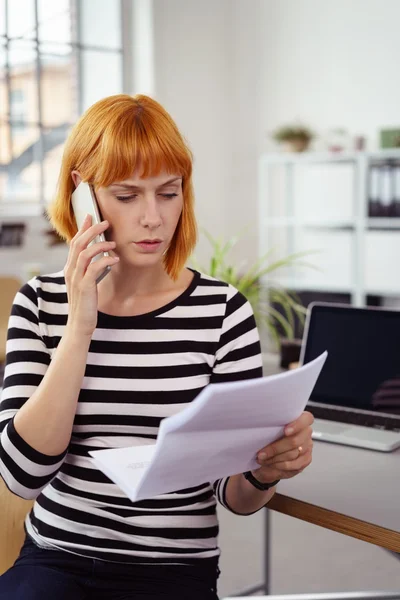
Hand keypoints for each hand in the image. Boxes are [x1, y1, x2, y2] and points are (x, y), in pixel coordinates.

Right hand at [64, 215, 118, 336]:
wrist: (80, 325)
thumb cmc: (85, 304)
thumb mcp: (86, 284)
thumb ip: (90, 270)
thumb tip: (102, 258)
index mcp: (70, 269)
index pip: (74, 243)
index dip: (82, 229)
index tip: (91, 217)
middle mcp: (70, 271)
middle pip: (78, 244)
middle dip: (91, 230)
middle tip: (105, 222)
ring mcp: (76, 279)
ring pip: (85, 253)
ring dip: (100, 244)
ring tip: (113, 242)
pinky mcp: (84, 287)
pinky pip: (94, 268)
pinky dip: (105, 260)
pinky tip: (115, 259)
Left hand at [251, 411, 313, 484]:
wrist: (269, 452)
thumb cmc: (268, 437)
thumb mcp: (267, 429)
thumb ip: (270, 427)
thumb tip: (262, 430)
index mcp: (300, 418)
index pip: (306, 419)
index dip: (297, 425)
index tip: (285, 431)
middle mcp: (306, 432)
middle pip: (295, 441)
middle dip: (275, 448)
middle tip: (261, 453)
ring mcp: (307, 446)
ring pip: (293, 454)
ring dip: (275, 458)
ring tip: (262, 459)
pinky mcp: (306, 459)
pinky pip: (294, 464)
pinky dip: (280, 465)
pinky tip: (271, 464)